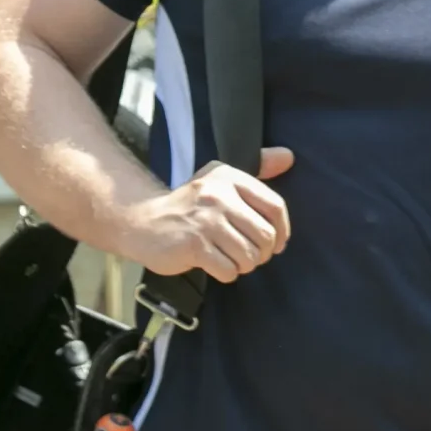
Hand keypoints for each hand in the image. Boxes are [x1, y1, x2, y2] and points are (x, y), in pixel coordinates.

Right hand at [113, 146, 294, 279]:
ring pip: (249, 256)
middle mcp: (218, 194)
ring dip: (243, 265)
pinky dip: (225, 274)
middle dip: (261, 253)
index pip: (275, 206)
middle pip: (265, 236)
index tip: (276, 243)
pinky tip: (213, 264)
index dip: (282, 231)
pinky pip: (229, 270)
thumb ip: (257, 171)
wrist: (142, 222)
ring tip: (229, 259)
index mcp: (228, 177)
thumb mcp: (220, 182)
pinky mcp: (194, 245)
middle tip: (246, 254)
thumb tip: (288, 156)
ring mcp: (205, 220)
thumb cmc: (188, 207)